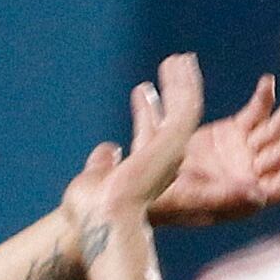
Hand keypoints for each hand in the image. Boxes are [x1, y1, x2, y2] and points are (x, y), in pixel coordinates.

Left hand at [62, 54, 208, 245]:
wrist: (104, 220)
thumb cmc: (93, 212)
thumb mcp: (93, 181)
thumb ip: (102, 165)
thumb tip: (108, 150)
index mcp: (144, 174)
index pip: (148, 136)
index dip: (147, 113)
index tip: (142, 92)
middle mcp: (163, 164)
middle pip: (173, 121)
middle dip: (173, 93)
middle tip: (172, 67)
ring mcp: (172, 153)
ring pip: (185, 110)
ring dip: (182, 83)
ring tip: (179, 59)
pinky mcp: (176, 142)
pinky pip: (187, 105)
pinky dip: (185, 83)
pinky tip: (180, 62)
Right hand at [151, 73, 279, 227]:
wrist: (149, 178)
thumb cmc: (169, 201)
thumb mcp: (194, 200)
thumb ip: (225, 197)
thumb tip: (259, 196)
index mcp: (246, 198)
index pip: (277, 189)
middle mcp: (252, 175)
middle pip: (279, 156)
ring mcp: (245, 151)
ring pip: (273, 132)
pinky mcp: (236, 131)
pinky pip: (255, 113)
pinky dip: (264, 98)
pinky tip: (268, 82)